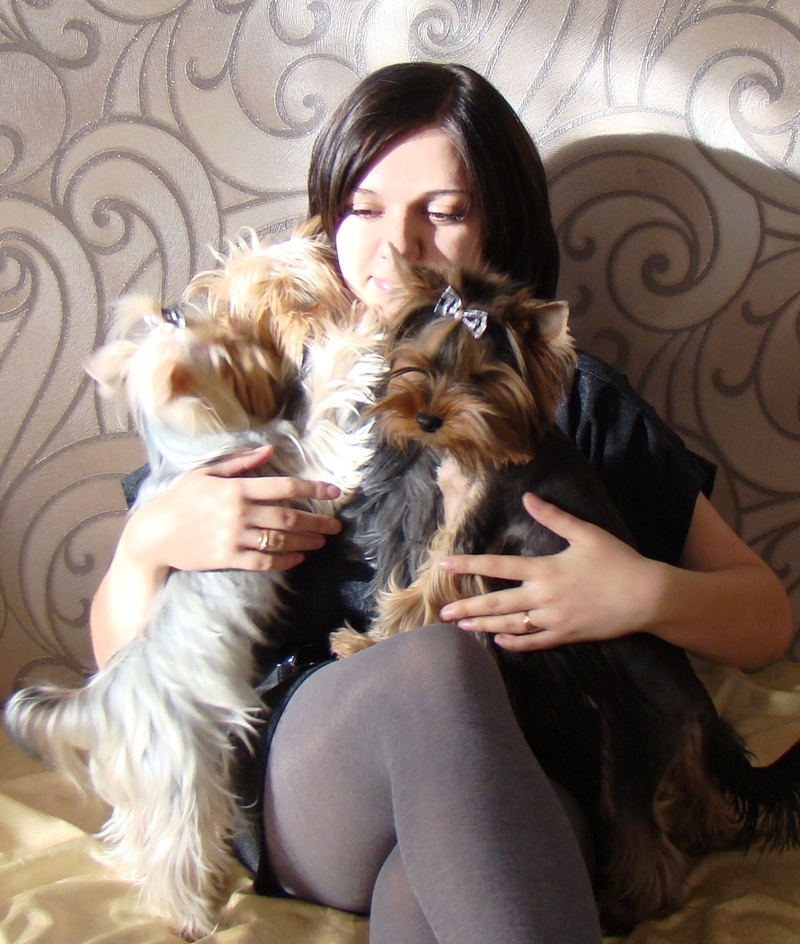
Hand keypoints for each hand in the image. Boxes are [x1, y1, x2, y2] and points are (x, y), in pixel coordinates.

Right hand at [125, 445, 342, 575]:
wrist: (153, 534)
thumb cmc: (179, 499)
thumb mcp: (206, 473)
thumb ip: (239, 462)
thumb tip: (268, 450)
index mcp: (236, 488)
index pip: (284, 486)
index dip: (313, 488)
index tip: (334, 491)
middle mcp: (239, 513)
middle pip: (288, 517)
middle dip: (316, 521)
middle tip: (336, 526)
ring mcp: (233, 538)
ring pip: (280, 540)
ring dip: (305, 541)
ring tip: (321, 541)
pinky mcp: (227, 558)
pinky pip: (263, 562)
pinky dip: (285, 561)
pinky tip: (298, 558)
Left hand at [438, 493, 654, 651]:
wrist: (647, 597)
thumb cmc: (618, 561)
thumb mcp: (586, 533)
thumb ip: (554, 517)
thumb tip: (528, 498)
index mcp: (545, 570)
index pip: (498, 566)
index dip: (469, 565)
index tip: (445, 565)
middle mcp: (543, 597)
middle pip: (496, 603)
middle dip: (467, 607)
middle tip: (442, 613)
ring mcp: (554, 620)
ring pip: (510, 625)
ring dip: (484, 625)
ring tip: (462, 627)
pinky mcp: (566, 635)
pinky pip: (534, 642)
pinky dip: (514, 643)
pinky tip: (499, 642)